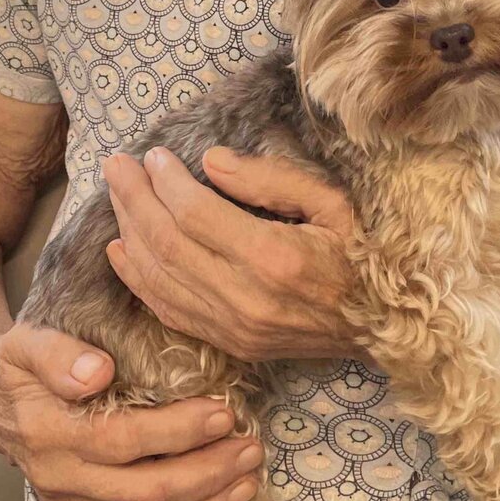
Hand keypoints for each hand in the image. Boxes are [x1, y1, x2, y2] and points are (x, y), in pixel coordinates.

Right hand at [0, 322, 265, 500]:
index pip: (124, 440)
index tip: (224, 413)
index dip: (178, 431)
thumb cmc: (18, 366)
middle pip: (145, 493)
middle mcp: (62, 481)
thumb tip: (99, 370)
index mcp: (50, 434)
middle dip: (207, 475)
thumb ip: (59, 355)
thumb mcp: (27, 344)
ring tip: (247, 484)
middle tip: (250, 449)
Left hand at [102, 144, 362, 363]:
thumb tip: (211, 162)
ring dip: (128, 233)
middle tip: (116, 166)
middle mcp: (245, 298)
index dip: (166, 182)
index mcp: (274, 257)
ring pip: (159, 278)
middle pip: (167, 244)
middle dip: (134, 200)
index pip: (196, 215)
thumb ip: (270, 179)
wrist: (385, 328)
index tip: (154, 155)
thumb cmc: (361, 254)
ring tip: (114, 196)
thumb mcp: (331, 203)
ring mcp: (233, 328)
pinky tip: (119, 251)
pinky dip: (137, 280)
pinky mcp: (229, 345)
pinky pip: (168, 311)